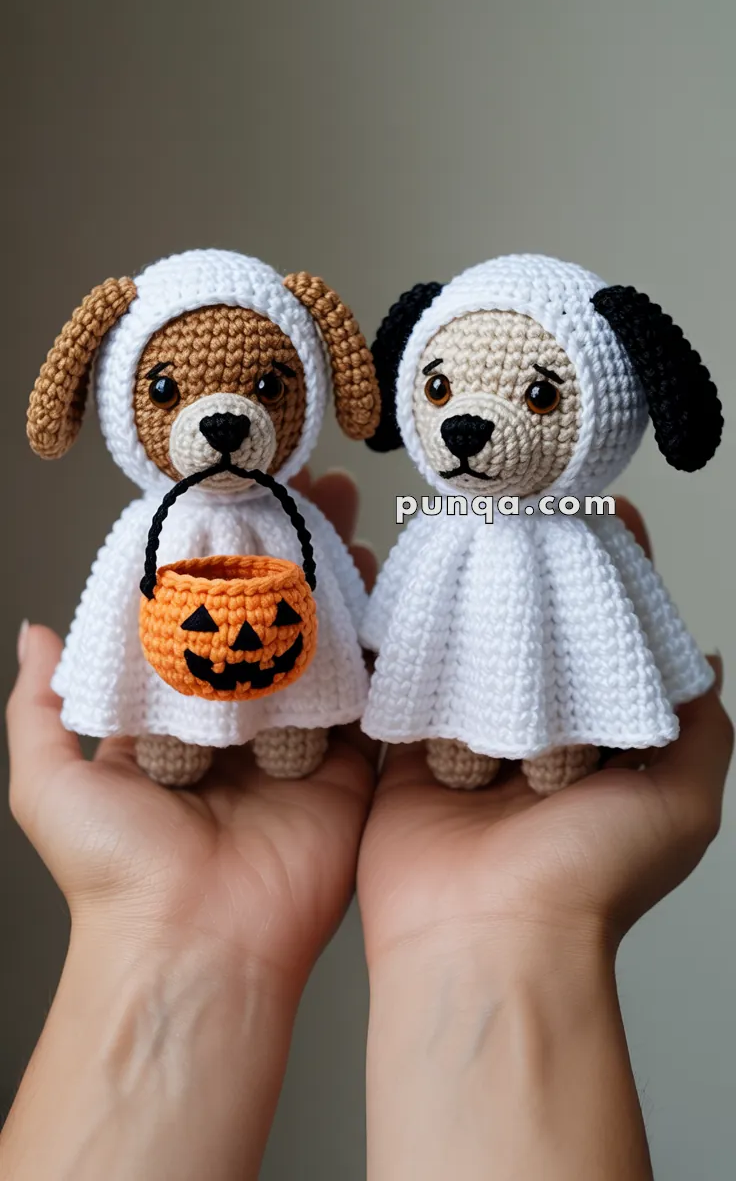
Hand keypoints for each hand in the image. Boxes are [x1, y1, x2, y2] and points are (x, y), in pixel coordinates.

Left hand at [7, 470, 376, 986]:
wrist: (191, 945)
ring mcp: (297, 738)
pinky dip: (381, 648)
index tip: (231, 502)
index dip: (214, 558)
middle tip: (309, 491)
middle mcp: (238, 719)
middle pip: (269, 617)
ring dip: (339, 583)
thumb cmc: (114, 869)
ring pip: (325, 644)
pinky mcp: (348, 766)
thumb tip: (32, 633)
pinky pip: (369, 697)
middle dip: (288, 553)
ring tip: (350, 522)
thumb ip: (44, 704)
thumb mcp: (51, 779)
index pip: (196, 614)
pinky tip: (387, 591)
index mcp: (174, 715)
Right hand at [358, 499, 732, 962]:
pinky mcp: (413, 751)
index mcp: (604, 748)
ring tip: (476, 533)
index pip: (615, 646)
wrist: (487, 941)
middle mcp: (541, 740)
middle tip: (527, 512)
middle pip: (543, 639)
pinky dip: (416, 643)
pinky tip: (418, 586)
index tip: (608, 522)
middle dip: (539, 580)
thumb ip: (705, 730)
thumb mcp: (684, 802)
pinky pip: (416, 682)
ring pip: (478, 651)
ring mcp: (474, 742)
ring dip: (478, 601)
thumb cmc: (592, 878)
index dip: (616, 584)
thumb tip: (706, 660)